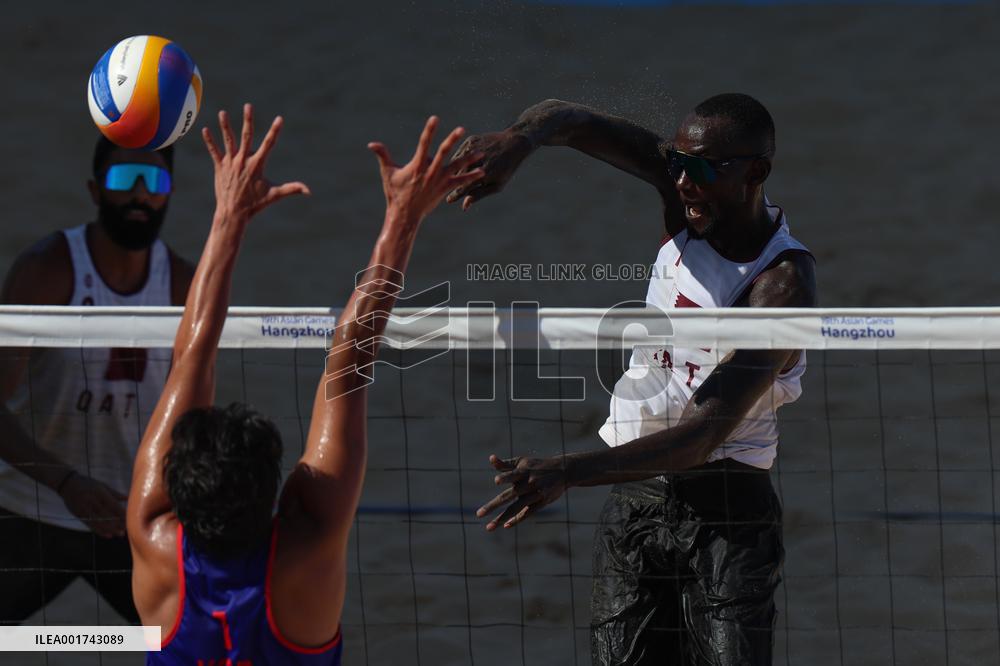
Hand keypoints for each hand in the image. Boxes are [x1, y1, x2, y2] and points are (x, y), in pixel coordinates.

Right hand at [58, 474, 126, 537]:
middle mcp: (92, 501)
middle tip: (127, 529)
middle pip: (106, 515)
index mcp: (99, 493)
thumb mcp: (102, 485)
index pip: (112, 505)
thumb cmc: (88, 483)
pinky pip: (90, 524)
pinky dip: (99, 530)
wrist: (67, 484)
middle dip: (117, 523)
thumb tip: (128, 498)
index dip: (121, 513)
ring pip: (98, 522)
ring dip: (110, 529)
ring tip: (119, 534)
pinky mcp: (79, 514)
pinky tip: (107, 535)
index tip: (130, 518)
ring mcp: (84, 509)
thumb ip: (114, 493)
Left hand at [202, 103, 309, 220]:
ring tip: (222, 112)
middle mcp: (243, 160)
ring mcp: (230, 163)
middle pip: (246, 136)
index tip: (280, 119)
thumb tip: (310, 191)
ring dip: (225, 126)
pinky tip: (205, 130)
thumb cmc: (255, 204)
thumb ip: (292, 189)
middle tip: (249, 106)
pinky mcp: (220, 167)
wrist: (233, 212)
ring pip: (228, 140)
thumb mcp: (275, 195)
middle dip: (248, 120)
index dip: (275, 131)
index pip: (268, 144)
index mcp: (257, 164)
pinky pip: (214, 151)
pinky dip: (210, 141)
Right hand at [367, 116, 484, 223]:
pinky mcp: (444, 189)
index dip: (429, 130)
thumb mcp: (388, 173)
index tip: (435, 118)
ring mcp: (439, 181)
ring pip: (457, 166)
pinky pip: (460, 182)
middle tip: (462, 129)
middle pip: (444, 152)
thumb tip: (371, 144)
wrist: (405, 214)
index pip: (424, 143)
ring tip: (481, 152)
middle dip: (453, 140)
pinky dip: (471, 177)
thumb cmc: (395, 193)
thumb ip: (382, 156)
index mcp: (417, 165)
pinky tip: (482, 171)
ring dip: (469, 159)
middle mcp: (430, 171)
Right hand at [445, 130, 533, 210]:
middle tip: (442, 191)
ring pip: (457, 163)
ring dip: (450, 172)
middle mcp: (479, 160)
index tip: (448, 200)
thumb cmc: (507, 168)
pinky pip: (459, 153)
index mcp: (487, 173)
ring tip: (444, 180)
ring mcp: (474, 148)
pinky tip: (452, 167)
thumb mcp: (497, 184)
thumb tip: (465, 206)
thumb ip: (480, 194)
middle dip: (451, 183)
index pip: (466, 187)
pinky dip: (456, 160)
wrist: (514, 142)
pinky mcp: (471, 140)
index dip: (456, 195)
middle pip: (459, 175)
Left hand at [476, 454, 568, 530]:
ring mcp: (535, 494)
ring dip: (501, 518)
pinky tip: (505, 525)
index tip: (496, 481)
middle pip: (509, 496)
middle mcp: (528, 484)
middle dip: (493, 505)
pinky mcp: (541, 502)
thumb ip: (505, 464)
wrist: (563, 471)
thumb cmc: (538, 466)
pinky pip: (527, 513)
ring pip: (516, 509)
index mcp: (523, 472)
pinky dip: (517, 520)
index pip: (512, 475)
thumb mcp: (523, 462)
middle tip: (478, 514)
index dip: (505, 478)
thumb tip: (490, 458)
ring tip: (488, 527)